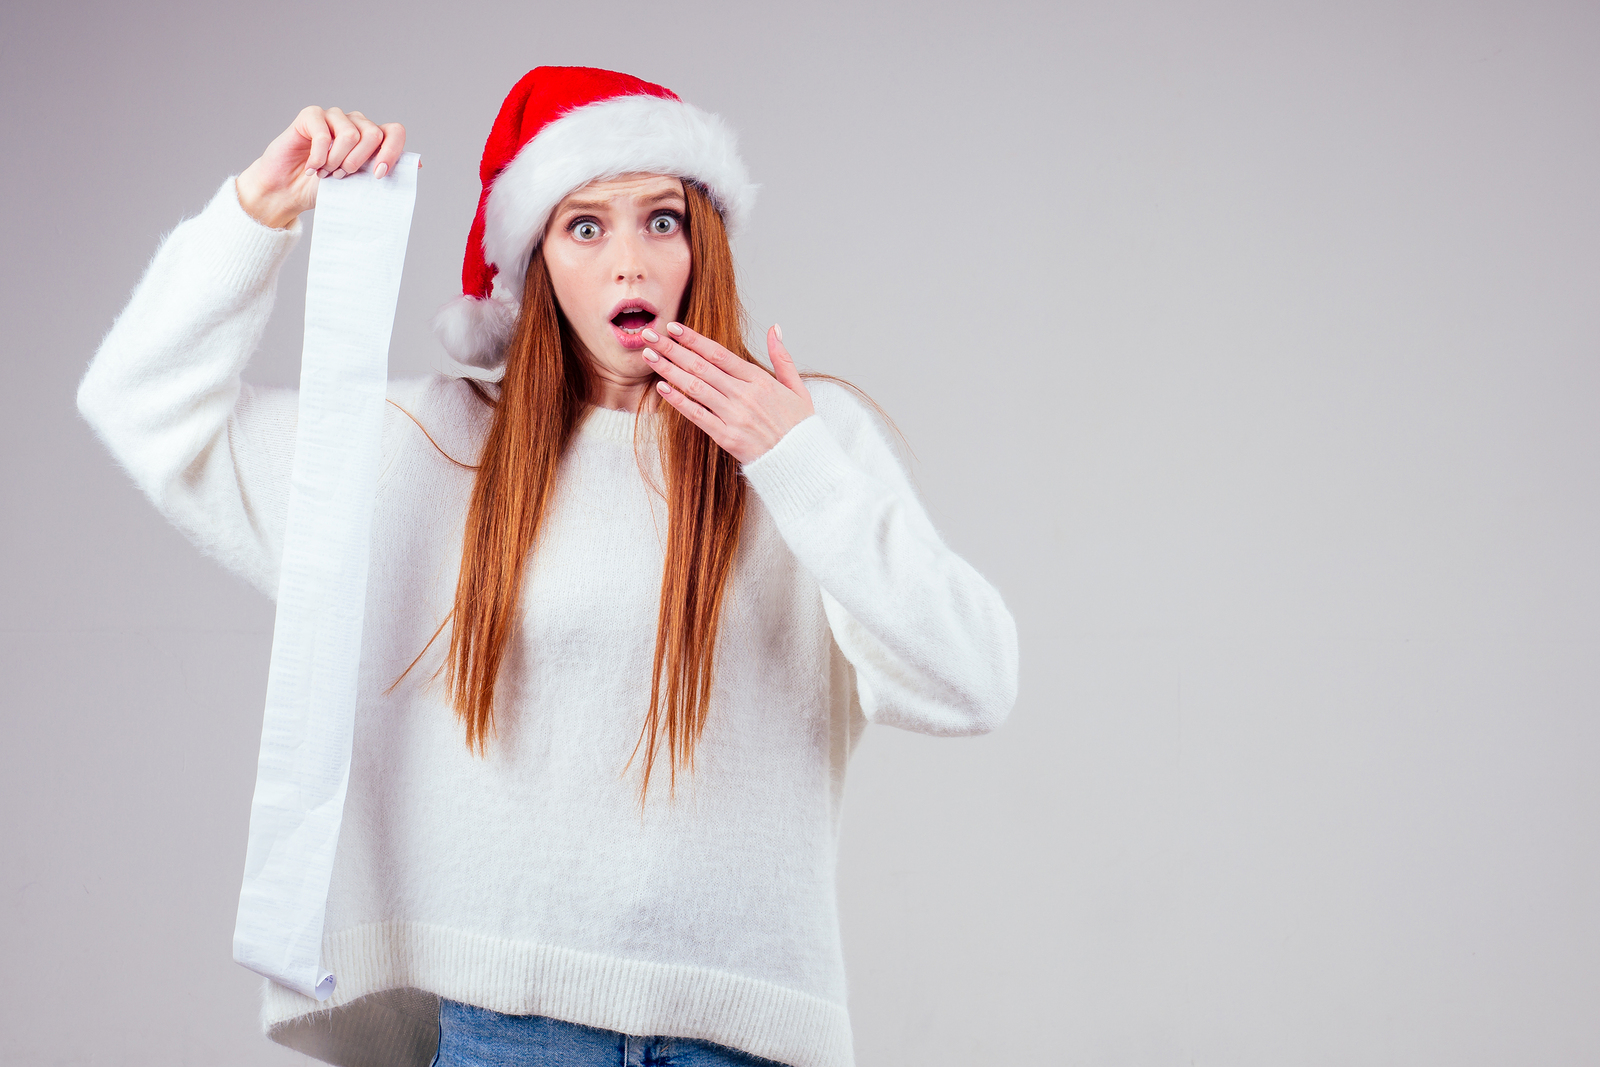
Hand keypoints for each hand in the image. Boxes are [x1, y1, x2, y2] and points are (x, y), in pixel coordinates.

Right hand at [235, 106, 407, 228]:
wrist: (289, 192)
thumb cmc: (326, 189)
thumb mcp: (360, 186)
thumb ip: (384, 173)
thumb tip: (418, 165)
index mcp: (372, 140)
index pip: (395, 132)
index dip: (391, 152)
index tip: (378, 175)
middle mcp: (356, 124)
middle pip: (374, 133)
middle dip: (360, 161)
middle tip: (343, 175)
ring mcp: (334, 117)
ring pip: (350, 134)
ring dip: (337, 161)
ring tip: (326, 173)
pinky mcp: (311, 115)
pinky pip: (323, 134)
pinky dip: (318, 157)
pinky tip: (311, 168)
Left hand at [644, 323, 814, 463]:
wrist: (801, 462)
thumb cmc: (799, 426)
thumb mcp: (797, 388)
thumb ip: (782, 357)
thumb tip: (775, 328)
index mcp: (759, 380)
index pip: (719, 354)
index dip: (694, 339)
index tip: (674, 327)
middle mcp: (744, 395)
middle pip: (701, 366)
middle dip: (672, 349)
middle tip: (650, 335)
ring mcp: (734, 416)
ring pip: (695, 387)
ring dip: (669, 370)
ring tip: (649, 356)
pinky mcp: (726, 437)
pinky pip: (697, 415)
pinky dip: (678, 401)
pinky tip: (662, 388)